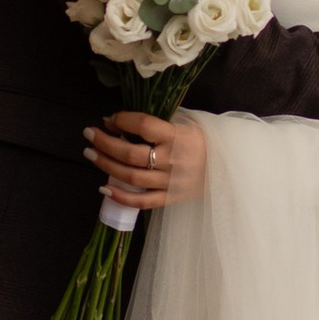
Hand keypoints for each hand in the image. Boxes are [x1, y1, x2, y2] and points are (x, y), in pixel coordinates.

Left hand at [86, 113, 207, 207]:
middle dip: (105, 143)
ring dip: (106, 165)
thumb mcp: (187, 124)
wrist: (229, 168)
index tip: (109, 118)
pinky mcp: (171, 198)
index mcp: (179, 136)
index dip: (123, 120)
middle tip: (89, 133)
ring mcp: (171, 182)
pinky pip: (142, 201)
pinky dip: (121, 196)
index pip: (145, 126)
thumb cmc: (204, 141)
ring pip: (131, 177)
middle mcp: (173, 160)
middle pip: (131, 154)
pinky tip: (104, 188)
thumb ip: (159, 122)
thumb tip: (121, 122)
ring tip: (90, 154)